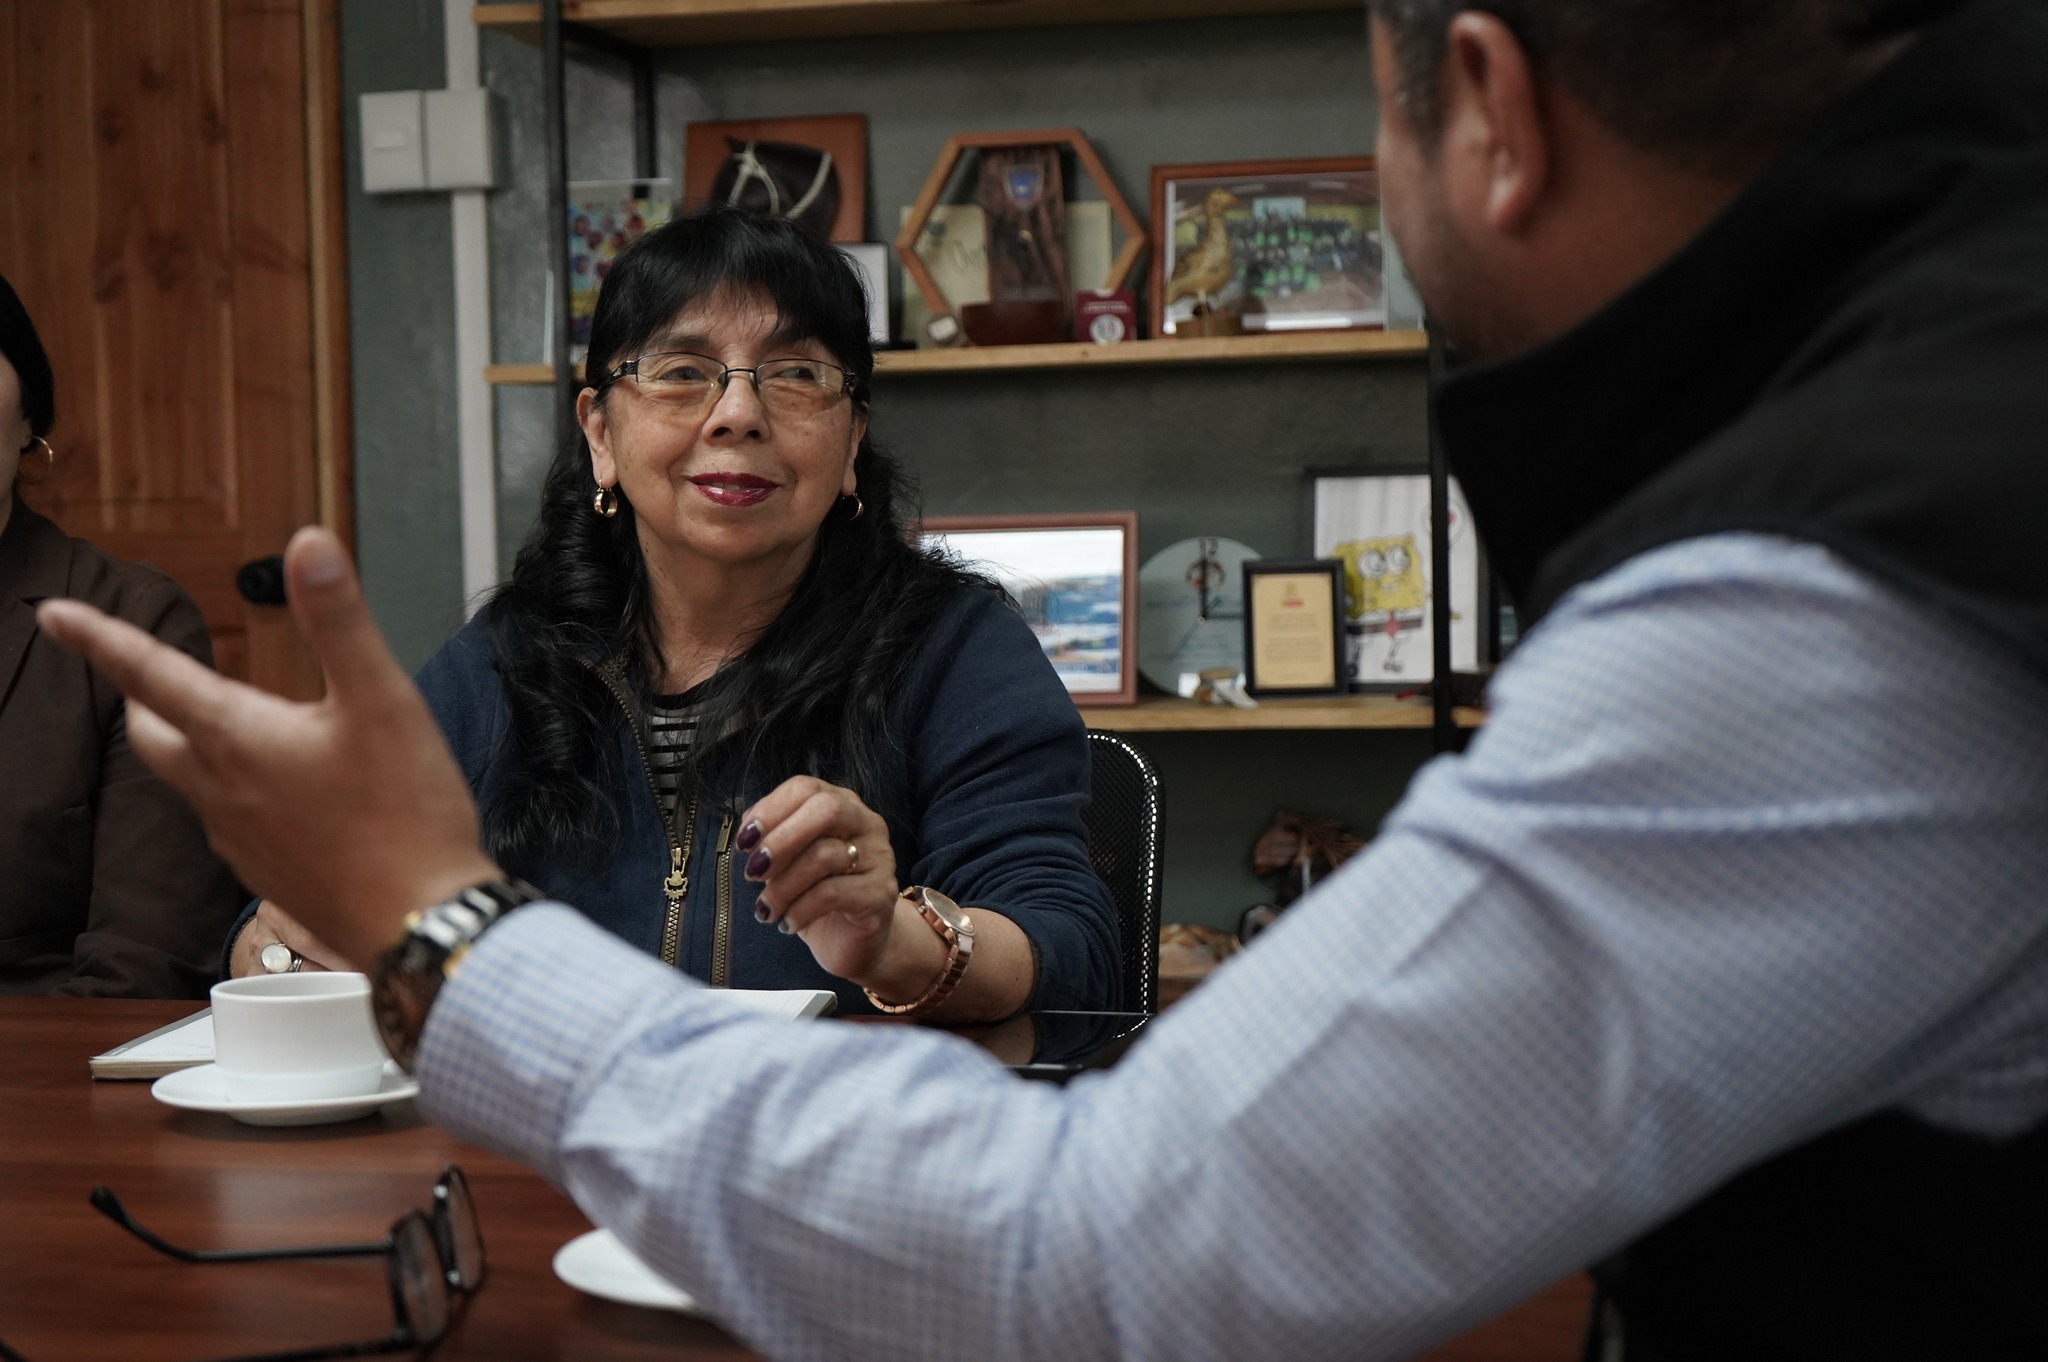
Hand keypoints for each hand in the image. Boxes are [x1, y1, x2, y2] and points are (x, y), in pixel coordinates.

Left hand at [35, 527, 500, 967]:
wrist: (421, 922)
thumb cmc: (406, 815)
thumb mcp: (383, 701)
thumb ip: (340, 621)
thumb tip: (307, 545)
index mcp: (238, 739)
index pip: (150, 674)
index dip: (100, 638)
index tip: (53, 615)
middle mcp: (221, 790)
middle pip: (154, 735)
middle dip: (143, 699)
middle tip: (146, 674)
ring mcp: (238, 840)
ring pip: (193, 781)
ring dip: (198, 746)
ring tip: (240, 727)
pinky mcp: (266, 875)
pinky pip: (232, 822)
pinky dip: (239, 792)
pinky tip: (288, 795)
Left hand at [738, 776, 902, 983]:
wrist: (851, 941)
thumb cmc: (817, 895)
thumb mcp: (788, 862)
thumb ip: (772, 837)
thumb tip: (749, 828)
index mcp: (842, 805)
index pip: (805, 788)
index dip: (770, 810)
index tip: (744, 842)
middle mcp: (866, 823)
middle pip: (826, 809)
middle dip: (781, 840)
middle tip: (753, 872)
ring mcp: (879, 857)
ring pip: (824, 856)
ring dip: (782, 887)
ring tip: (766, 909)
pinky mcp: (880, 893)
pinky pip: (832, 893)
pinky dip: (799, 910)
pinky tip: (788, 923)